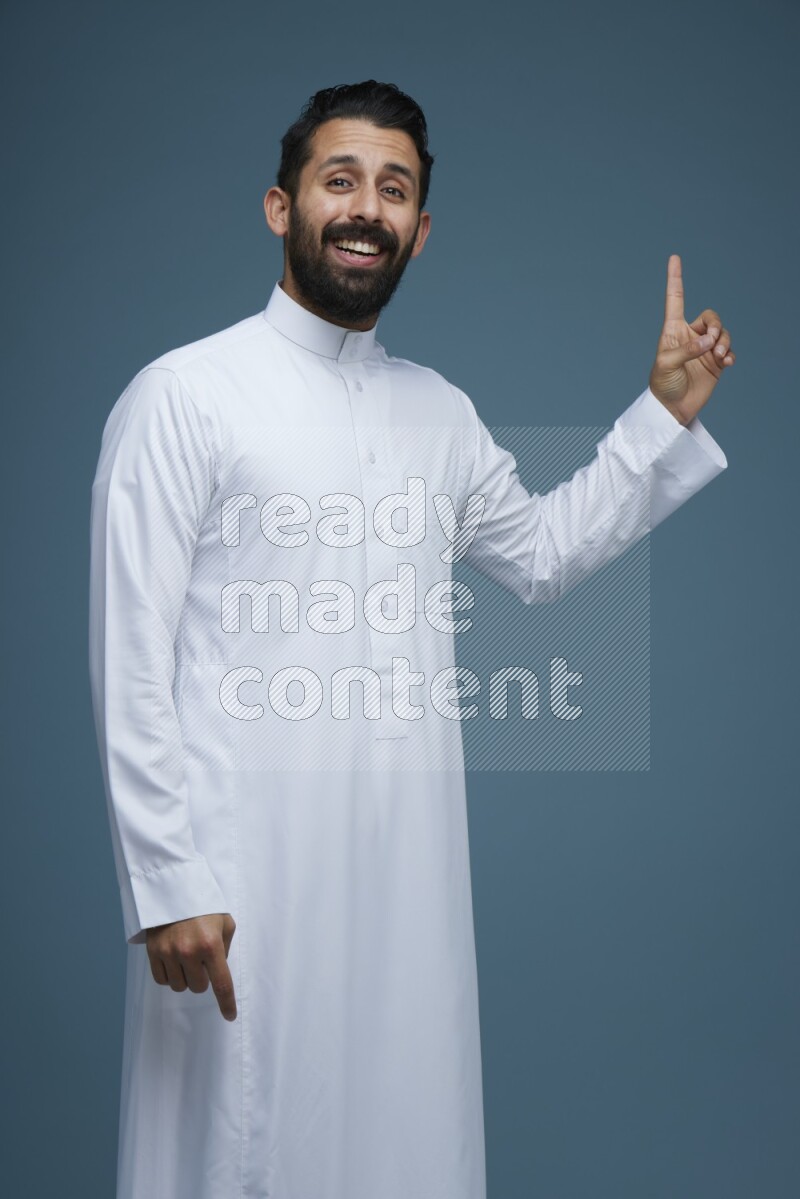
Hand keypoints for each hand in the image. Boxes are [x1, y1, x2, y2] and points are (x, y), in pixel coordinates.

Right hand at [146, 912, 237, 1020]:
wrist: (173, 889)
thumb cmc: (204, 906)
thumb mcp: (225, 922)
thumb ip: (225, 948)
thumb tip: (218, 970)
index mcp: (212, 945)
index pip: (222, 984)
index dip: (227, 1003)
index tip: (230, 1016)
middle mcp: (190, 952)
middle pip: (199, 987)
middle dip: (203, 978)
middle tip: (202, 959)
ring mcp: (169, 953)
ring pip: (180, 986)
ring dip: (186, 977)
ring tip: (187, 957)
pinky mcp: (154, 952)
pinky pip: (162, 980)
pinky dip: (169, 976)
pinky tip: (174, 961)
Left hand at [648, 254, 735, 425]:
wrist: (673, 408)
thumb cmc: (662, 385)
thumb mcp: (666, 365)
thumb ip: (685, 350)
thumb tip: (707, 342)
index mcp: (672, 330)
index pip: (675, 299)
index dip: (675, 278)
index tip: (674, 258)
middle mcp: (690, 336)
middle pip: (710, 316)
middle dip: (715, 326)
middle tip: (711, 343)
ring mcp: (703, 349)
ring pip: (722, 332)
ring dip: (723, 342)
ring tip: (717, 358)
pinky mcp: (715, 362)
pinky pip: (729, 349)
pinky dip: (730, 354)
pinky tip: (726, 363)